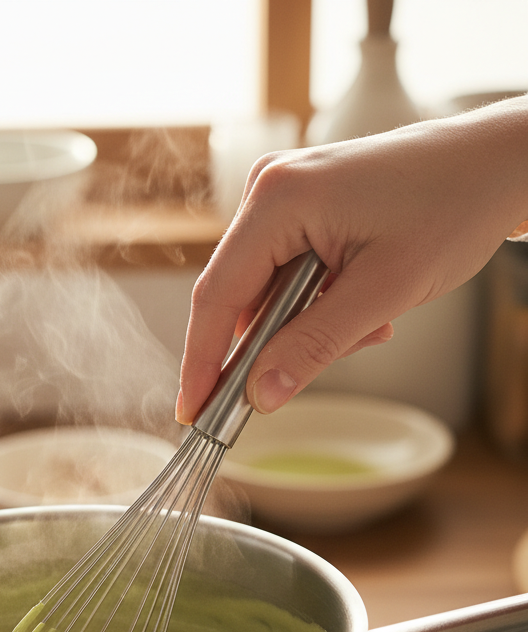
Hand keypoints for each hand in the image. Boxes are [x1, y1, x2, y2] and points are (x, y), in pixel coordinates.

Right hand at [178, 94, 527, 422]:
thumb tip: (261, 395)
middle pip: (238, 296)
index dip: (201, 361)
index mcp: (278, 199)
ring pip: (266, 292)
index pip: (216, 296)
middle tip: (299, 380)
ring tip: (370, 325)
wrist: (502, 162)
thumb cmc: (456, 205)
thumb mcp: (385, 291)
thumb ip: (315, 347)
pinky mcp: (302, 205)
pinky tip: (363, 305)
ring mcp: (284, 196)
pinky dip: (317, 304)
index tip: (193, 411)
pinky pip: (286, 275)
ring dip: (305, 326)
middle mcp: (269, 190)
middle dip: (270, 344)